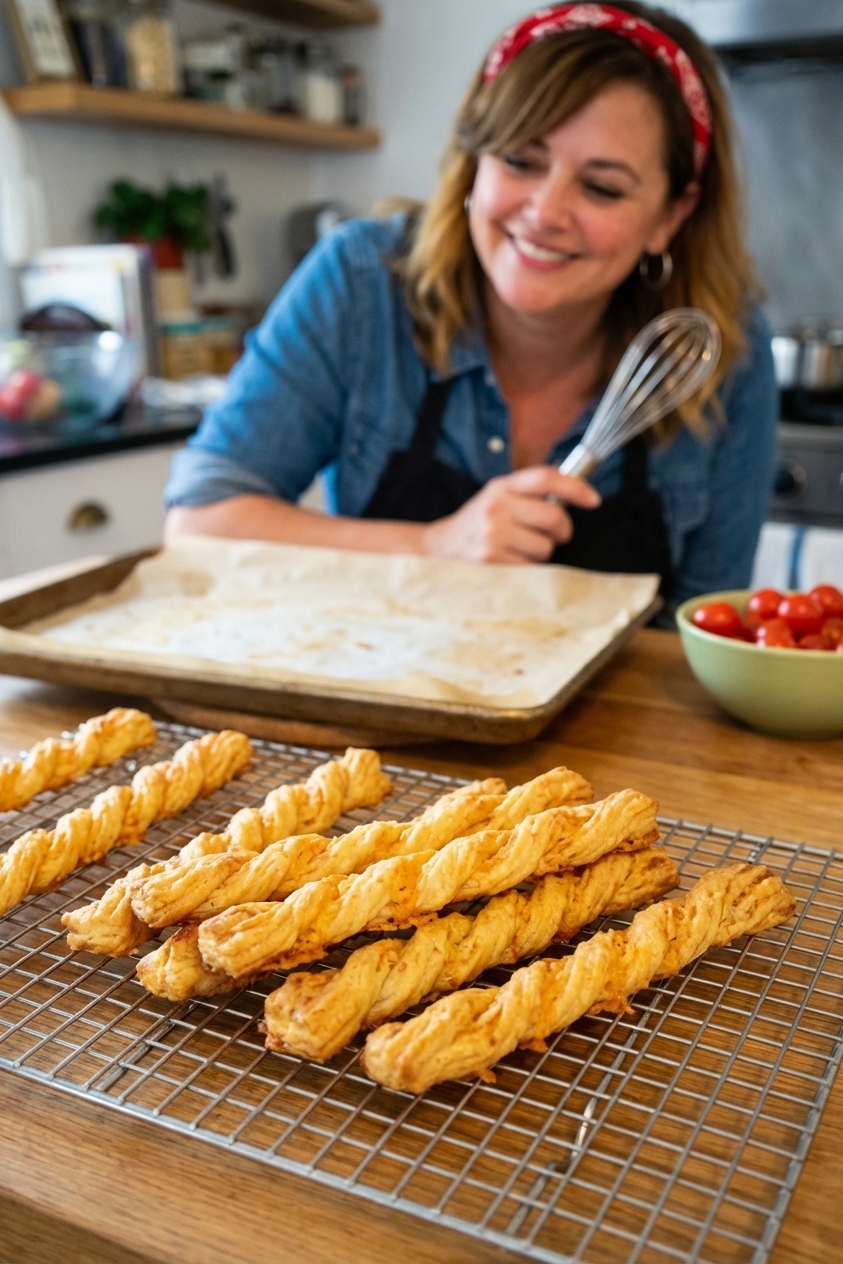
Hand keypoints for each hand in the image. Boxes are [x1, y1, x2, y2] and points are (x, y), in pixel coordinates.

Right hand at [421, 466, 600, 563]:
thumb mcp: (495, 500)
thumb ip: (527, 495)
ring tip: (517, 551)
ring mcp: (493, 534)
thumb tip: (574, 494)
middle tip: (554, 535)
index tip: (593, 500)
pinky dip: (526, 569)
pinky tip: (508, 563)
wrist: (436, 551)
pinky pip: (531, 567)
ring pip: (546, 547)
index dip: (575, 487)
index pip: (545, 478)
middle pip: (554, 517)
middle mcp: (496, 506)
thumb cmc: (474, 527)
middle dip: (561, 531)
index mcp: (500, 487)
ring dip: (540, 553)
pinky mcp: (491, 559)